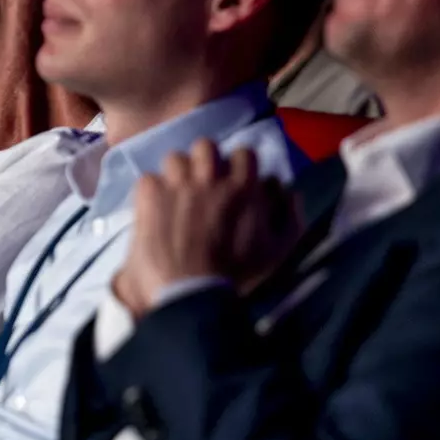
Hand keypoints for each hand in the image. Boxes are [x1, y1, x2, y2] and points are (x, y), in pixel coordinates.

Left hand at [112, 141, 298, 317]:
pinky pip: (149, 178)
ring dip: (176, 174)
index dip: (235, 167)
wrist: (189, 293)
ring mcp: (178, 184)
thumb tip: (289, 190)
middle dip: (203, 162)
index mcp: (244, 187)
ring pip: (175, 158)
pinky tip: (154, 209)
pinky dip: (151, 192)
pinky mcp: (150, 195)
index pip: (243, 153)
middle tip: (200, 184)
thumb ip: (290, 217)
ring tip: (174, 195)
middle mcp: (211, 178)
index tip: (230, 182)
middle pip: (206, 147)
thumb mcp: (279, 251)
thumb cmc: (237, 277)